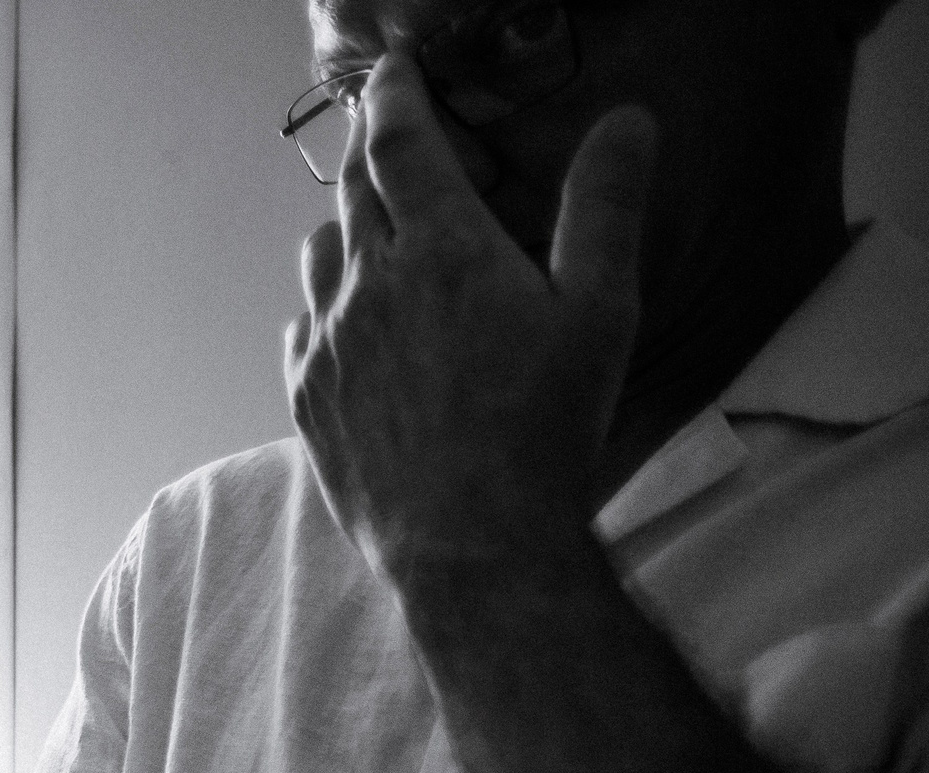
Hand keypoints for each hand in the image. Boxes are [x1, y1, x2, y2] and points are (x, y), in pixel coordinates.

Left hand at [284, 52, 656, 586]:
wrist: (471, 546)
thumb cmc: (544, 432)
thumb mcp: (599, 312)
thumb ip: (605, 208)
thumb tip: (626, 121)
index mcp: (441, 251)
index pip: (399, 142)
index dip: (393, 95)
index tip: (392, 71)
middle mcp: (369, 286)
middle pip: (353, 190)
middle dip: (370, 151)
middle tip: (386, 134)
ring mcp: (328, 344)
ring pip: (320, 255)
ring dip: (347, 230)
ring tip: (375, 234)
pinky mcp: (308, 398)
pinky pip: (302, 327)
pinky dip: (326, 308)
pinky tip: (352, 324)